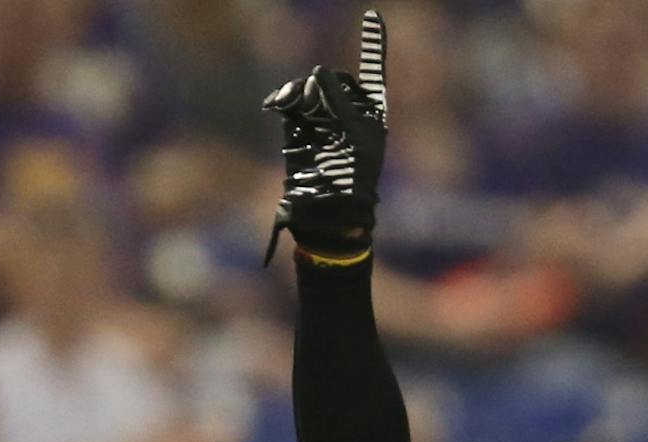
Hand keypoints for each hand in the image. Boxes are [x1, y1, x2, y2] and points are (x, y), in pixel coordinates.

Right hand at [261, 9, 387, 261]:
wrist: (329, 216)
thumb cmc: (354, 183)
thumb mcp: (357, 140)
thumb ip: (340, 103)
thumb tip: (316, 72)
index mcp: (370, 116)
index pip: (372, 74)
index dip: (373, 44)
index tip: (373, 15)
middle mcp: (346, 115)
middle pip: (334, 80)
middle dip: (325, 85)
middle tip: (315, 104)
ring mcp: (320, 122)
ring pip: (310, 89)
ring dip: (301, 92)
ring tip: (292, 105)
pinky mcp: (297, 130)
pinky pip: (290, 103)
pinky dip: (283, 99)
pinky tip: (275, 105)